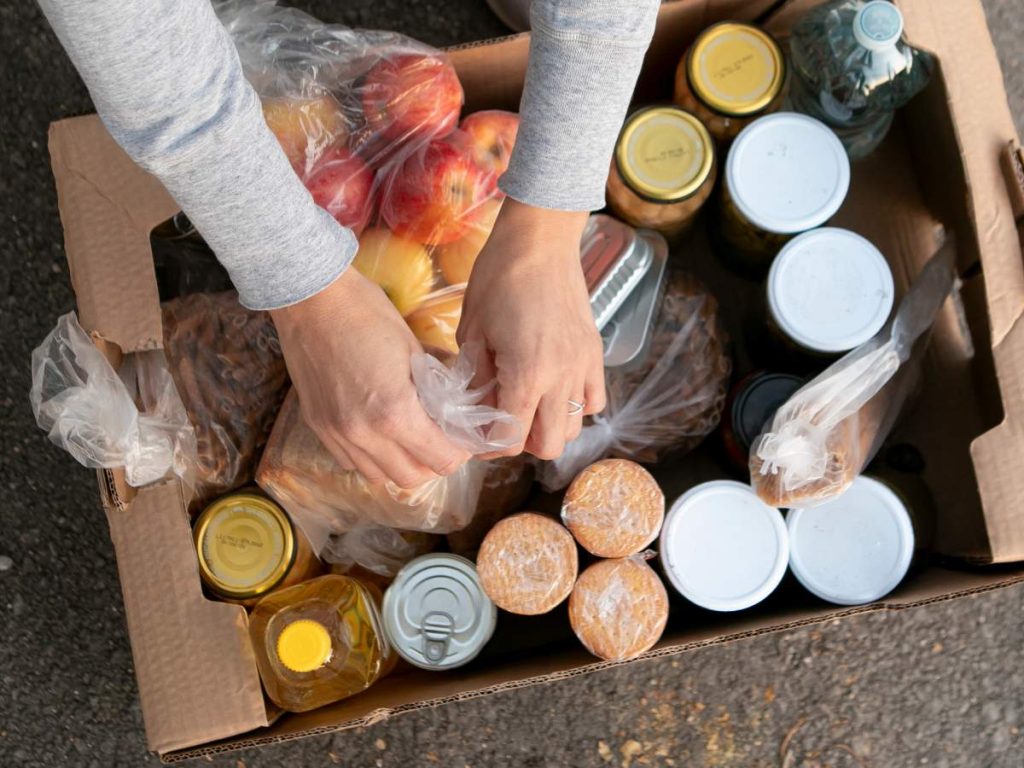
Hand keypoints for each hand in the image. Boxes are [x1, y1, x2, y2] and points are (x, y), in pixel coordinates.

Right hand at [271, 268, 470, 487]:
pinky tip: (380, 433)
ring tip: (411, 439)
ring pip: (379, 476)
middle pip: (412, 478)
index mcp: (394, 413)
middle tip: (442, 439)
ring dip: (402, 464)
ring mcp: (336, 434)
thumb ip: (435, 389)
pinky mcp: (317, 427)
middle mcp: (363, 434)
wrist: (311, 299)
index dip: (459, 451)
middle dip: (434, 462)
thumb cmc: (367, 313)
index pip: (441, 459)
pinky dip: (372, 457)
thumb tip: (453, 410)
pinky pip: (351, 462)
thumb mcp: (414, 350)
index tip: (462, 437)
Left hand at [457, 198, 605, 459]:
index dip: (490, 444)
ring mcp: (583, 366)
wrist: (540, 240)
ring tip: (527, 405)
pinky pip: (595, 400)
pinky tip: (554, 389)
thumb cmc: (498, 279)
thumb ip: (476, 378)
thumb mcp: (473, 331)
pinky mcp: (595, 354)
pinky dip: (576, 406)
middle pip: (549, 446)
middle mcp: (561, 377)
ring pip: (574, 428)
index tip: (477, 434)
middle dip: (521, 442)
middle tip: (501, 421)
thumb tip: (475, 409)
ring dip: (548, 426)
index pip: (511, 438)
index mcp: (526, 374)